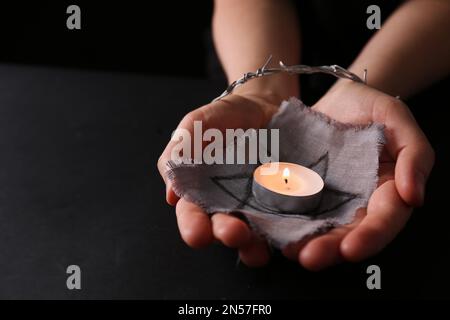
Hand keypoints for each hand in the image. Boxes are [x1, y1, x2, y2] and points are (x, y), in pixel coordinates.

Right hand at [157, 90, 280, 265]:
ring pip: (252, 232)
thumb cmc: (224, 116)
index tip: (197, 234)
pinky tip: (290, 235)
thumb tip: (172, 195)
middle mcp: (226, 204)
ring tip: (259, 246)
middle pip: (223, 228)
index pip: (192, 215)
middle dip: (226, 234)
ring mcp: (256, 205)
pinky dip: (286, 230)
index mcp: (200, 191)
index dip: (192, 226)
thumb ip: (178, 152)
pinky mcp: (283, 202)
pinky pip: (284, 220)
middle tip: (234, 233)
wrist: (263, 105)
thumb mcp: (196, 126)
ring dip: (254, 243)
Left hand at [282, 81, 434, 269]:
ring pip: (320, 229)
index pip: (383, 220)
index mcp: (384, 190)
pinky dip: (286, 224)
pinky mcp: (302, 194)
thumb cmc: (368, 107)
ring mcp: (328, 200)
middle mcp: (356, 202)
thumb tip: (414, 197)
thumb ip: (415, 154)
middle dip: (331, 248)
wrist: (331, 99)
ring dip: (306, 243)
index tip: (350, 250)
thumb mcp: (395, 118)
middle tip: (310, 258)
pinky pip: (295, 213)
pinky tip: (274, 232)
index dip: (370, 237)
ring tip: (290, 251)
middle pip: (348, 234)